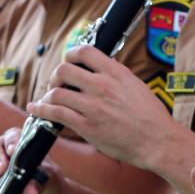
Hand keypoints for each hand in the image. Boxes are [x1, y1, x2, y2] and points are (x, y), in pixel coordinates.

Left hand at [26, 45, 174, 169]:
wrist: (158, 142)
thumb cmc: (151, 117)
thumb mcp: (136, 86)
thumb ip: (116, 77)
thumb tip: (100, 71)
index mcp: (116, 73)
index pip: (84, 51)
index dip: (71, 55)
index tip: (69, 63)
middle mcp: (103, 86)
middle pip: (64, 69)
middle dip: (56, 76)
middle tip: (57, 85)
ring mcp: (93, 106)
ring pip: (57, 92)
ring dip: (48, 95)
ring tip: (48, 100)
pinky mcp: (87, 126)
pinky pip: (56, 113)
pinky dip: (41, 110)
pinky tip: (36, 109)